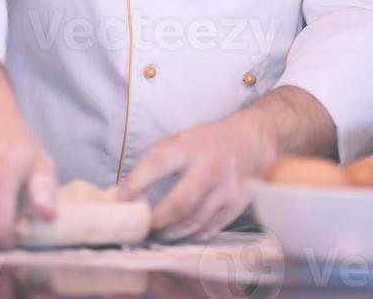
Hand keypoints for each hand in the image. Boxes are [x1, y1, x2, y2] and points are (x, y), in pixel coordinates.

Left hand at [116, 112, 273, 241]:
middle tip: (141, 227)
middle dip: (157, 219)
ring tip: (157, 233)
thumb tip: (127, 189)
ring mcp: (226, 189)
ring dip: (171, 232)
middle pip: (180, 203)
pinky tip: (180, 233)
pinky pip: (209, 229)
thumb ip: (156, 160)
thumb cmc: (207, 141)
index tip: (122, 199)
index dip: (136, 183)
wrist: (250, 141)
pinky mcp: (236, 206)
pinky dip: (191, 235)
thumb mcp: (180, 138)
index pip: (158, 164)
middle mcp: (210, 167)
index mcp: (191, 146)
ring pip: (194, 222)